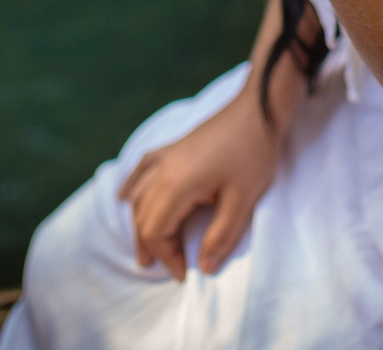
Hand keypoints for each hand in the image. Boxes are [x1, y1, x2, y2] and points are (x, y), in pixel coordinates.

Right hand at [116, 90, 279, 279]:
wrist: (259, 107)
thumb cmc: (252, 151)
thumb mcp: (242, 199)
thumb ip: (221, 236)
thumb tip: (205, 268)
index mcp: (176, 185)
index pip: (155, 231)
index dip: (167, 257)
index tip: (185, 273)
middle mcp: (162, 170)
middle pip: (142, 216)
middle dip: (151, 245)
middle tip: (165, 268)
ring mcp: (166, 155)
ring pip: (139, 195)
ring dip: (140, 222)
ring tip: (146, 248)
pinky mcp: (174, 145)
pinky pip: (141, 168)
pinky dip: (131, 185)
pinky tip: (124, 195)